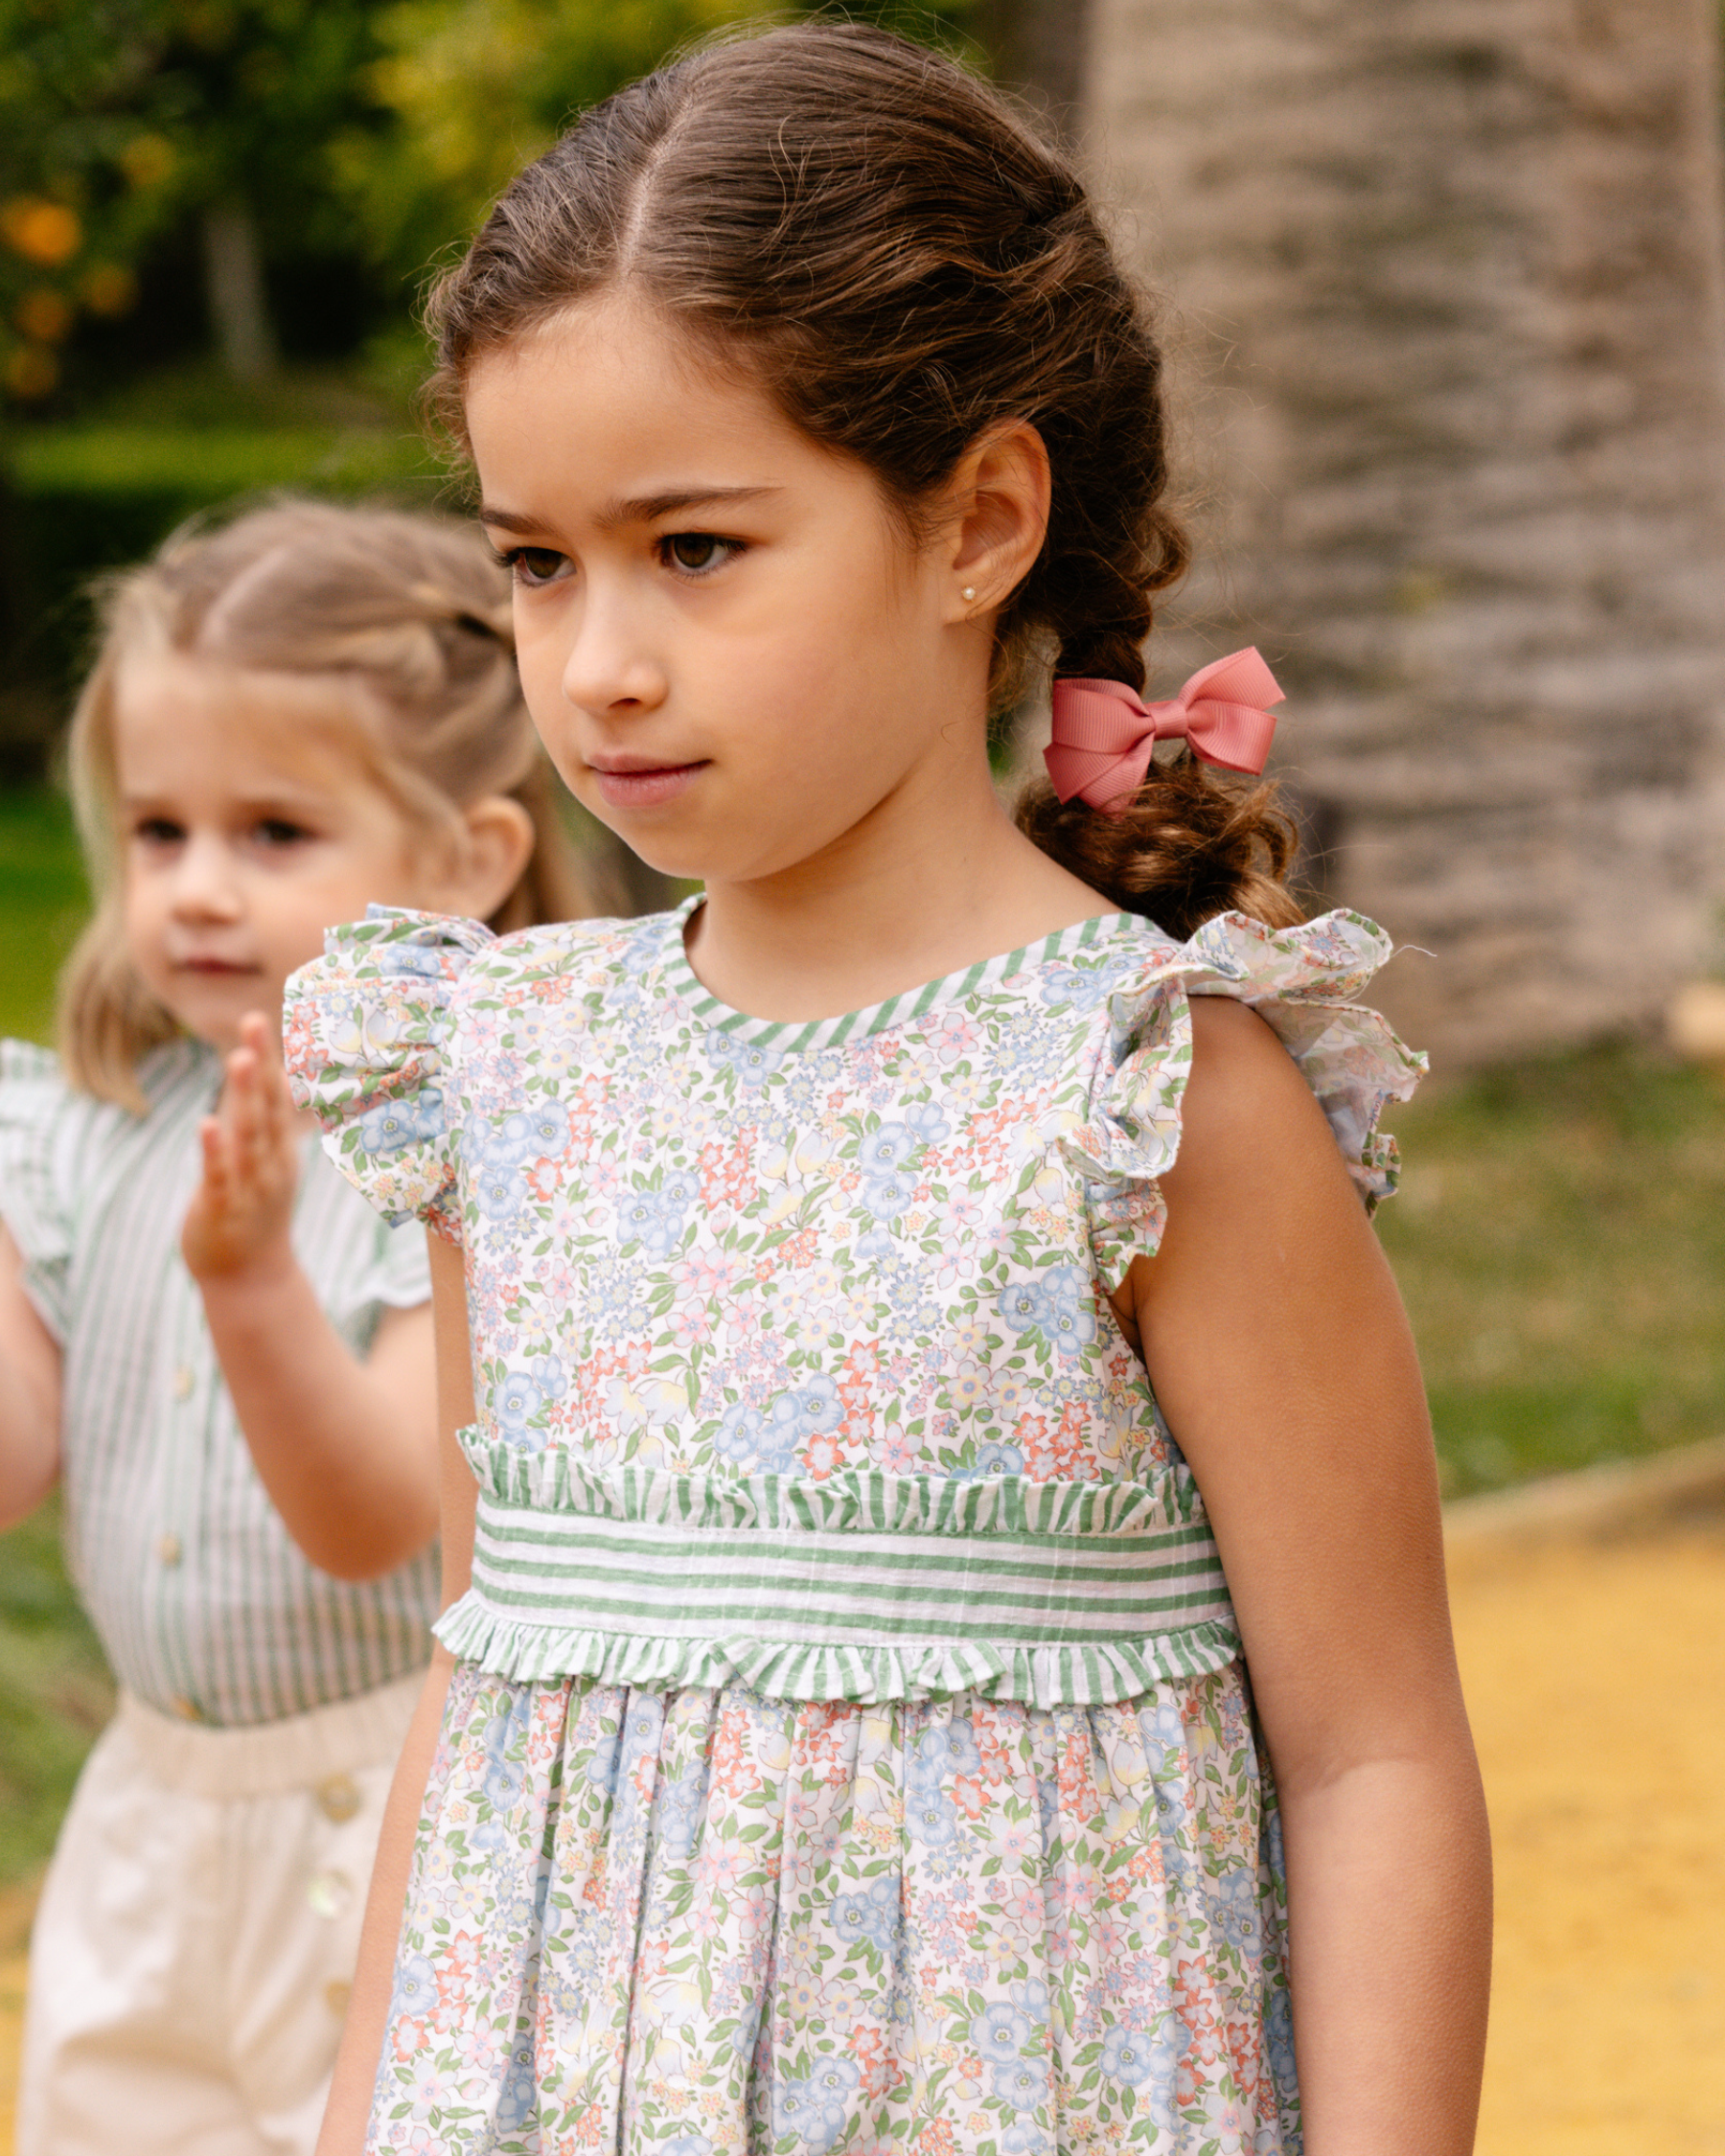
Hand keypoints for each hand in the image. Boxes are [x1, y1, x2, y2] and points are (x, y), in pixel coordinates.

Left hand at [181, 1013, 302, 1284]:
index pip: (276, 1095)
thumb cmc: (252, 1211)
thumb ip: (256, 1115)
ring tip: (238, 1060)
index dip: (268, 1058)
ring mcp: (250, 1184)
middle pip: (267, 1106)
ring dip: (245, 1097)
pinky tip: (207, 1123)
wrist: (251, 1279)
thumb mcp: (262, 1159)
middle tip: (253, 1023)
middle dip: (261, 1066)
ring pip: (249, 1136)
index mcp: (280, 1148)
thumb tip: (255, 1068)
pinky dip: (215, 1149)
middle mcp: (271, 1162)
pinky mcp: (222, 1207)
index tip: (257, 1018)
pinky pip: (220, 1174)